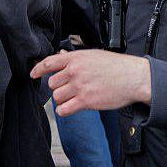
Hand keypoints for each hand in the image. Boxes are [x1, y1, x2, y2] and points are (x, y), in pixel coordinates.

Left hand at [30, 49, 150, 115]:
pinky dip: (65, 110)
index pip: (49, 63)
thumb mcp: (94, 55)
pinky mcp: (85, 101)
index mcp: (76, 58)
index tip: (32, 74)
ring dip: (63, 99)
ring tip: (75, 97)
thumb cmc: (116, 66)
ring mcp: (79, 86)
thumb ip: (75, 58)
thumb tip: (60, 56)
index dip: (37, 69)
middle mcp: (75, 71)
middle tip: (70, 88)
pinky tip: (71, 107)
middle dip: (59, 87)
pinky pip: (64, 109)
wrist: (133, 78)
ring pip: (57, 96)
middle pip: (52, 83)